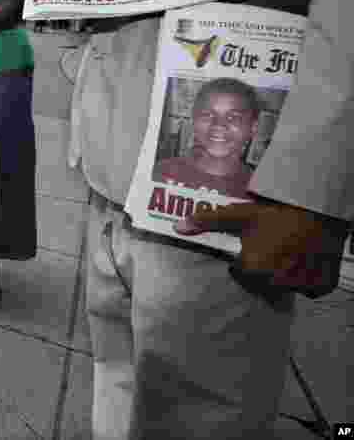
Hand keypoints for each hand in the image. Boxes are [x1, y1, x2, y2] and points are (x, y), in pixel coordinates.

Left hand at [174, 199, 347, 299]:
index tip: (254, 246)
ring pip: (283, 287)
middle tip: (272, 247)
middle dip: (263, 267)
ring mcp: (300, 288)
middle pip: (261, 283)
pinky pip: (306, 290)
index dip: (246, 259)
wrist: (321, 212)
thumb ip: (209, 221)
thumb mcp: (241, 215)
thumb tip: (179, 227)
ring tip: (289, 252)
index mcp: (253, 269)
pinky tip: (304, 261)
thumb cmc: (277, 214)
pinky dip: (305, 279)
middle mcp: (276, 284)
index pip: (241, 273)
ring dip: (283, 275)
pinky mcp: (320, 289)